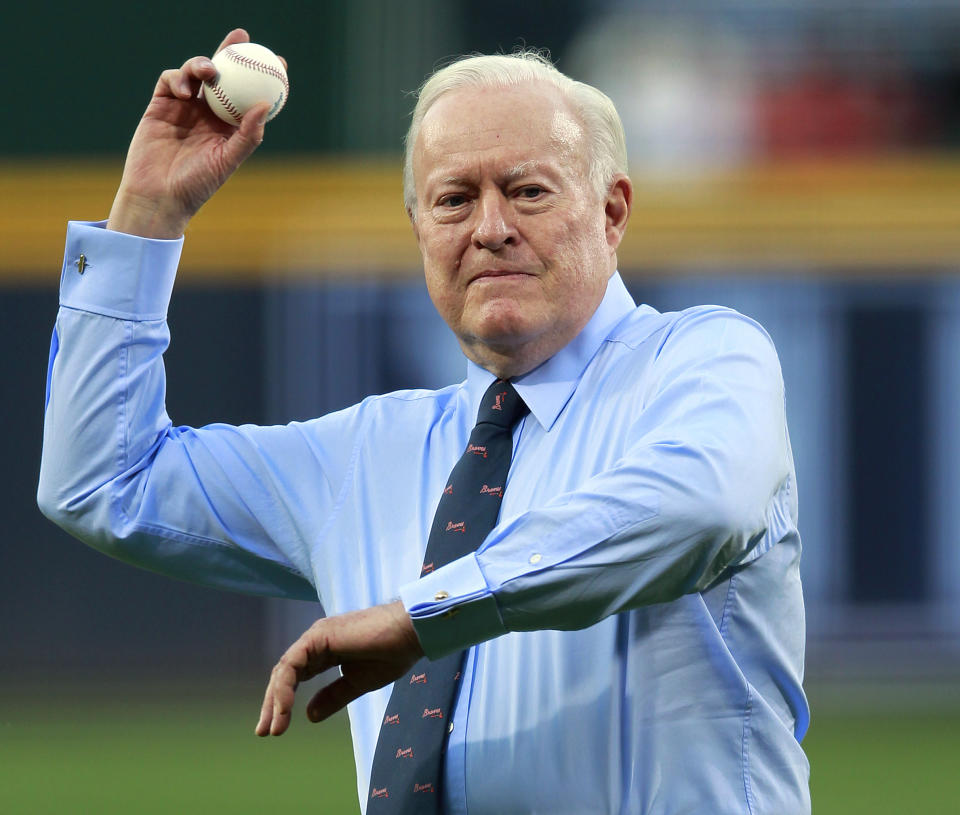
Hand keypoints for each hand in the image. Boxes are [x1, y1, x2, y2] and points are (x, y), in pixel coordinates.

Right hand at [107, 28, 283, 238]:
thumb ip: (248, 134)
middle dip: (231, 51)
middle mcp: (208, 113)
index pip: (249, 94)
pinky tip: (186, 90)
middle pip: (223, 76)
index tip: (278, 61)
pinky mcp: (160, 105)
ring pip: (195, 73)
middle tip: (242, 36)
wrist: (159, 196)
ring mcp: (184, 107)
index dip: (262, 76)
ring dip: (201, 64)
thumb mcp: (228, 160)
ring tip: (209, 71)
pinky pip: (171, 81)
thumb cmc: (197, 185)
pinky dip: (178, 78)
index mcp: (229, 126)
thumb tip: (264, 104)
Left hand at [256, 600, 424, 736]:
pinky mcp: (318, 636)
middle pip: (285, 674)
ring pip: (285, 670)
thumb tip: (310, 716)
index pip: (296, 677)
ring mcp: (316, 636)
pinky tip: (285, 708)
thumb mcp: (357, 683)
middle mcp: (316, 641)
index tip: (277, 729)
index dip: (283, 702)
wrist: (409, 634)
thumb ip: (333, 696)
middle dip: (273, 704)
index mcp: (325, 650)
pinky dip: (285, 688)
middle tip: (265, 731)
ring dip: (276, 700)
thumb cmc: (391, 654)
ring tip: (275, 727)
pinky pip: (293, 664)